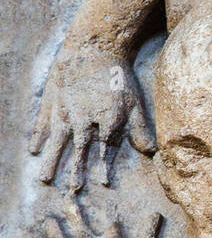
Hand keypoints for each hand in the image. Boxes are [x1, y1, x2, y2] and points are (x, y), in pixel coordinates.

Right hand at [30, 46, 155, 190]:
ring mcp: (65, 110)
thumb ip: (140, 129)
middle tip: (72, 190)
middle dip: (76, 170)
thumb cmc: (117, 76)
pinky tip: (33, 150)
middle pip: (79, 149)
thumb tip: (153, 153)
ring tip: (45, 179)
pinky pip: (43, 122)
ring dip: (52, 160)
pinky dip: (38, 136)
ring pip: (58, 140)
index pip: (105, 148)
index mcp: (107, 119)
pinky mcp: (53, 100)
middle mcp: (84, 118)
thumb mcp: (134, 102)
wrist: (93, 47)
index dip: (104, 166)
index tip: (103, 183)